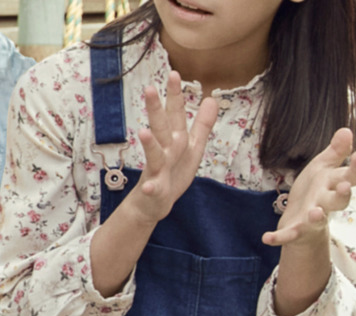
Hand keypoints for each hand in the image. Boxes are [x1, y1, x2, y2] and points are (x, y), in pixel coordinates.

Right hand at [123, 72, 219, 224]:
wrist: (154, 203)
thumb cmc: (173, 172)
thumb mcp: (193, 147)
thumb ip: (202, 124)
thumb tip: (212, 98)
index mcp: (175, 140)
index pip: (176, 114)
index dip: (175, 95)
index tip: (174, 73)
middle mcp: (165, 151)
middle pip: (161, 128)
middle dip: (155, 110)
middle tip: (148, 89)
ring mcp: (157, 170)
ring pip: (154, 154)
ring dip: (149, 144)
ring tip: (144, 131)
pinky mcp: (155, 189)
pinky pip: (153, 187)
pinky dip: (151, 187)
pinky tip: (149, 186)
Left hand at [263, 128, 355, 247]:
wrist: (300, 218)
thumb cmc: (314, 190)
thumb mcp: (323, 167)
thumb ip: (335, 152)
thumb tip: (346, 129)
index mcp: (334, 185)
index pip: (350, 176)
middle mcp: (326, 202)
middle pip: (339, 200)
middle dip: (343, 194)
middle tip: (344, 187)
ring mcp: (311, 219)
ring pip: (318, 219)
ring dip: (317, 217)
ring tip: (315, 213)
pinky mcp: (295, 231)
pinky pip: (288, 235)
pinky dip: (278, 238)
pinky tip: (266, 238)